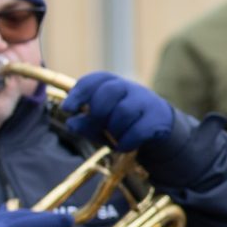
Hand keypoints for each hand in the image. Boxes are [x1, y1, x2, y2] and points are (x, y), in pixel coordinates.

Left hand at [62, 72, 176, 166]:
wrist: (159, 127)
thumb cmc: (122, 122)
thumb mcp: (101, 122)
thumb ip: (85, 122)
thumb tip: (71, 123)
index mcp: (111, 84)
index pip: (93, 80)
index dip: (78, 94)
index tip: (68, 109)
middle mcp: (129, 87)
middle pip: (109, 91)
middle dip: (97, 113)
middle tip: (96, 128)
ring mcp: (145, 101)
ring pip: (123, 112)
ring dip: (114, 130)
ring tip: (114, 138)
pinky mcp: (157, 118)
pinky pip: (137, 130)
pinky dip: (126, 142)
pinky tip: (125, 145)